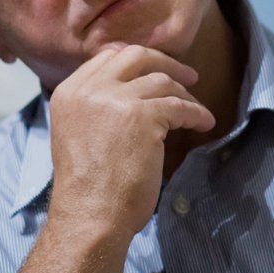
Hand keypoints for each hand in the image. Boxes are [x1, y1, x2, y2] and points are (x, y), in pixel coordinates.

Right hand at [47, 44, 214, 240]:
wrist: (90, 216)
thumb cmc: (88, 190)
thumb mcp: (77, 135)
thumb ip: (95, 109)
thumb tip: (129, 93)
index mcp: (68, 93)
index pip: (106, 58)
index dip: (136, 62)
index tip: (155, 71)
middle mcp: (89, 90)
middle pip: (135, 56)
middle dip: (165, 62)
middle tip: (187, 76)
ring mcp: (115, 100)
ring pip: (161, 80)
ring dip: (185, 94)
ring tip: (196, 110)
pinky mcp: (143, 117)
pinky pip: (180, 106)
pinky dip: (196, 113)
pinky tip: (205, 123)